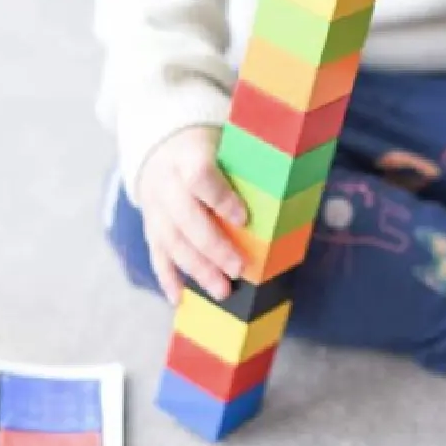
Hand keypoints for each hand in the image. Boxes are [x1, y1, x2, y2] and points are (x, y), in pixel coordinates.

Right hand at [137, 125, 246, 304]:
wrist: (162, 148)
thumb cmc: (209, 151)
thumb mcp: (225, 146)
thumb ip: (248, 167)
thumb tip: (294, 191)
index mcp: (188, 157)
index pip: (200, 177)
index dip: (220, 198)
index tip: (243, 218)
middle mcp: (167, 184)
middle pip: (186, 219)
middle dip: (213, 247)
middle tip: (237, 269)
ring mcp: (156, 210)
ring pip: (173, 243)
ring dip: (197, 270)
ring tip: (222, 291)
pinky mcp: (151, 229)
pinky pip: (157, 257)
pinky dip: (168, 280)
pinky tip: (181, 299)